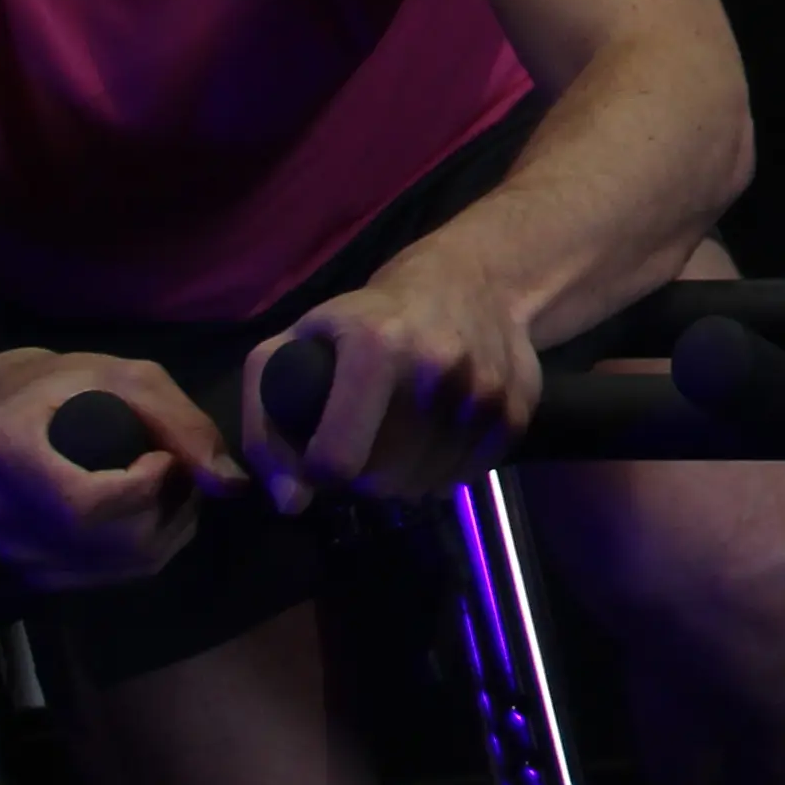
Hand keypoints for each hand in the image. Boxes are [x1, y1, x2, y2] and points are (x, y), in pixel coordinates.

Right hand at [0, 351, 238, 591]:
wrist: (6, 414)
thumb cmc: (72, 386)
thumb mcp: (131, 379)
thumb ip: (183, 426)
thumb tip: (231, 486)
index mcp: (6, 451)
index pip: (84, 504)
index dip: (144, 488)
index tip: (163, 456)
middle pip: (110, 541)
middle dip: (169, 508)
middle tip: (177, 469)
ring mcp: (11, 548)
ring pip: (120, 564)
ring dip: (166, 529)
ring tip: (164, 487)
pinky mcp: (32, 573)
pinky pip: (111, 577)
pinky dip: (149, 549)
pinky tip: (148, 513)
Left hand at [240, 262, 542, 506]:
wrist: (471, 280)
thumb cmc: (368, 318)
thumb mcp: (293, 348)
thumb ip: (268, 429)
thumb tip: (293, 503)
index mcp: (376, 345)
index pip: (336, 460)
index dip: (318, 469)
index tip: (322, 449)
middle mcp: (437, 367)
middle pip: (383, 480)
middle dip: (363, 476)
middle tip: (362, 444)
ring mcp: (483, 389)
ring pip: (427, 485)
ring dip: (405, 478)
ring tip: (397, 441)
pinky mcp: (517, 408)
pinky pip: (468, 475)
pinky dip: (445, 471)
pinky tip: (433, 440)